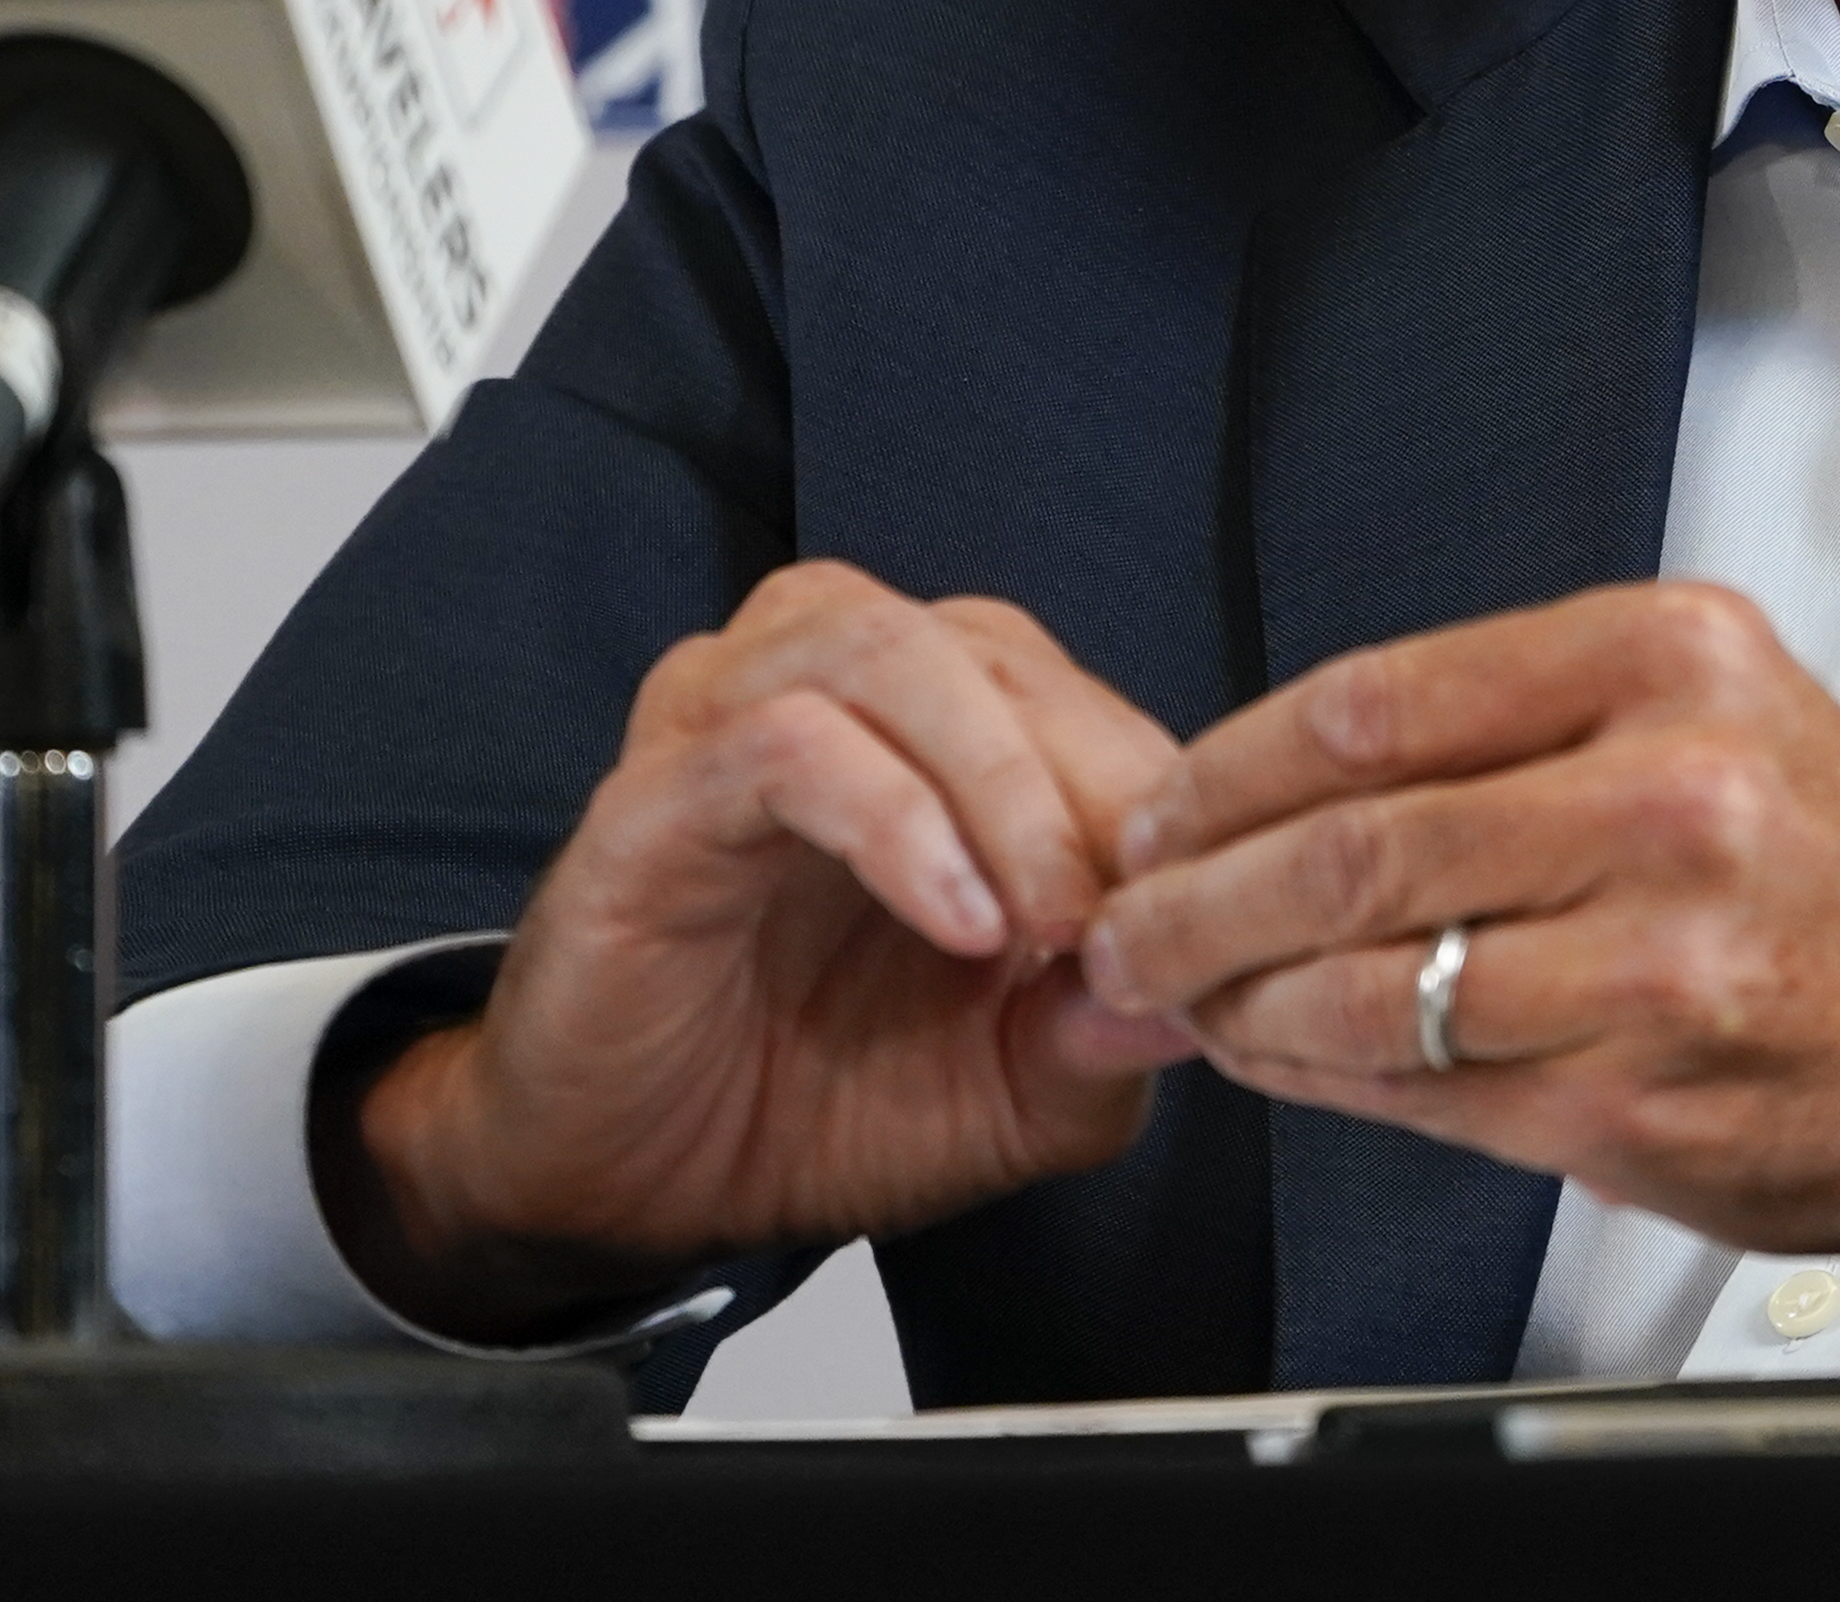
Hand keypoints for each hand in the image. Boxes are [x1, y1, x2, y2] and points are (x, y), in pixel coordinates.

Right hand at [335, 563, 1195, 1338]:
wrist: (629, 1187)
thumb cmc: (813, 1103)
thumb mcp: (1008, 1094)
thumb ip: (1104, 1036)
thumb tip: (1210, 995)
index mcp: (937, 731)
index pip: (1075, 695)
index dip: (1158, 792)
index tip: (1210, 910)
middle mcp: (837, 692)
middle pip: (995, 653)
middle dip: (1096, 784)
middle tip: (1145, 913)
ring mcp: (734, 722)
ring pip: (892, 653)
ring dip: (1000, 781)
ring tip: (1051, 917)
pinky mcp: (656, 793)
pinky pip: (786, 742)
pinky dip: (895, 818)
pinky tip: (958, 921)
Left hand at [1079, 581, 1839, 1252]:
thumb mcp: (1722, 711)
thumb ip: (1524, 731)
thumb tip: (1289, 786)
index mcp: (1672, 661)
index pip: (1378, 702)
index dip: (1230, 765)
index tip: (1165, 803)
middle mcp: (1669, 794)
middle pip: (1352, 845)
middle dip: (1198, 897)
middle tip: (1128, 919)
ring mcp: (1659, 960)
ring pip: (1374, 984)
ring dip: (1243, 1005)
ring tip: (1185, 1001)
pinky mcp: (1647, 1100)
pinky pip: (1435, 1095)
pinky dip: (1329, 1084)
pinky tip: (1288, 1063)